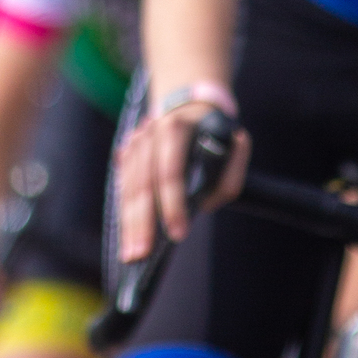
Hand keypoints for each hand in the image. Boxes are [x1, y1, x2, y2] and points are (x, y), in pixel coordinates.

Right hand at [115, 102, 249, 264]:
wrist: (189, 103)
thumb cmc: (215, 133)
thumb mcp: (235, 144)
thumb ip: (231, 172)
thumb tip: (206, 203)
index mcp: (176, 128)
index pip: (169, 171)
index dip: (172, 204)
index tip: (178, 234)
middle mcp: (149, 133)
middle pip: (141, 183)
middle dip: (141, 222)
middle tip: (141, 254)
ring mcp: (134, 142)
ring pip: (127, 188)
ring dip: (128, 223)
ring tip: (130, 253)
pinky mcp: (126, 154)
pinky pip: (122, 188)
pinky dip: (123, 214)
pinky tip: (125, 238)